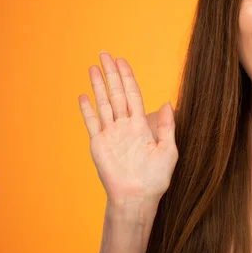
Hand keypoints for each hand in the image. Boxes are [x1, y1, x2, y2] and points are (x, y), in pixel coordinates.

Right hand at [78, 52, 177, 205]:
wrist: (138, 198)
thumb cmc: (155, 178)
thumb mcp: (168, 150)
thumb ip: (166, 126)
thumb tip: (167, 103)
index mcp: (141, 125)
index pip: (133, 94)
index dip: (127, 77)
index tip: (122, 61)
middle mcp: (124, 126)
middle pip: (116, 93)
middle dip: (111, 73)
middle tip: (104, 54)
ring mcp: (110, 134)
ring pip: (103, 103)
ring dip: (98, 85)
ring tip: (92, 67)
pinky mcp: (99, 145)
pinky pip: (92, 123)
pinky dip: (87, 110)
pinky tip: (83, 96)